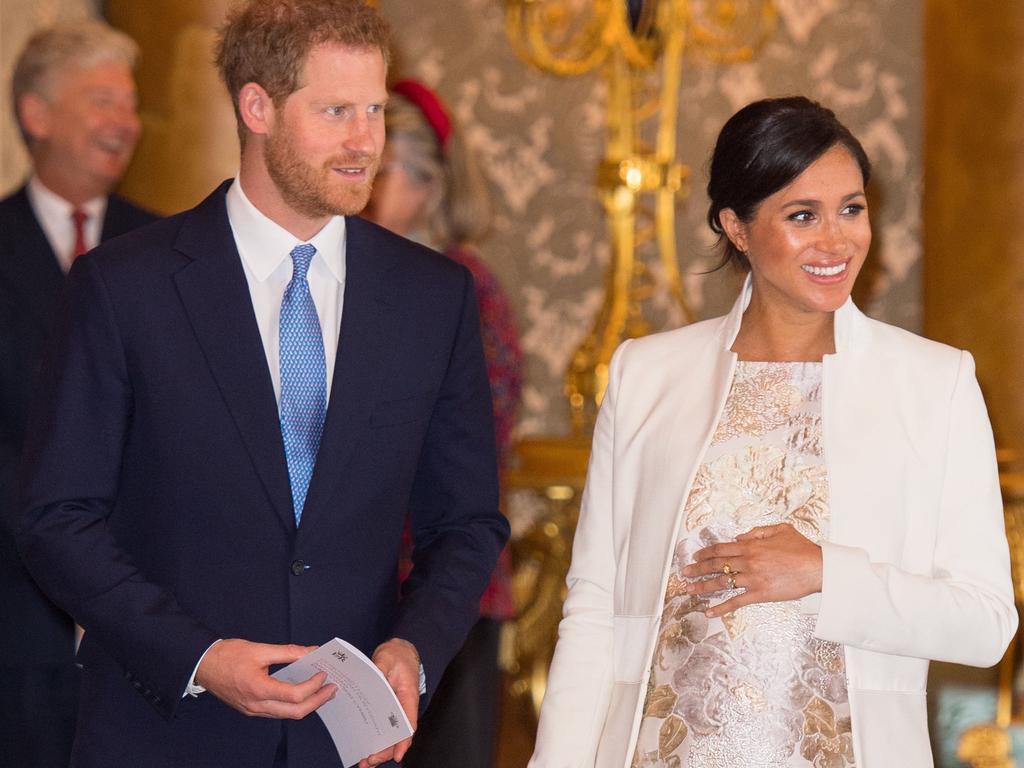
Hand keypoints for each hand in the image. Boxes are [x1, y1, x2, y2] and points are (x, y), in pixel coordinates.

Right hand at [195, 638, 334, 718]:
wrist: (203, 665)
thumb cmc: (227, 655)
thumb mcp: (260, 649)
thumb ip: (288, 652)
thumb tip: (311, 651)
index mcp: (259, 689)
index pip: (295, 696)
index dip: (313, 686)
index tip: (324, 674)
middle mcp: (256, 705)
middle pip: (295, 712)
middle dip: (317, 701)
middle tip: (332, 689)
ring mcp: (253, 710)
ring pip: (286, 715)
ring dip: (307, 705)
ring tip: (321, 691)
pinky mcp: (251, 709)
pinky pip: (277, 712)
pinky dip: (293, 705)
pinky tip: (301, 693)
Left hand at [358, 638, 420, 767]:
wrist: (400, 650)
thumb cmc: (397, 654)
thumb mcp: (387, 658)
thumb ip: (380, 669)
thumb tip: (374, 680)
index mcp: (408, 695)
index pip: (409, 723)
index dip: (404, 741)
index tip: (398, 755)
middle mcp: (403, 705)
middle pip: (398, 734)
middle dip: (386, 751)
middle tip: (369, 761)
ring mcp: (395, 708)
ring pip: (390, 734)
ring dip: (380, 749)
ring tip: (365, 762)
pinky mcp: (387, 707)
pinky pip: (383, 726)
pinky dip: (376, 738)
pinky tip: (365, 747)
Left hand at [682, 523, 822, 617]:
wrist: (818, 567)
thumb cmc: (802, 549)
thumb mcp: (780, 529)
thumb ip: (757, 532)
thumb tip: (740, 537)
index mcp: (751, 546)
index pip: (721, 549)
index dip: (705, 553)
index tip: (695, 556)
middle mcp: (748, 562)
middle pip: (716, 565)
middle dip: (697, 569)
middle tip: (684, 572)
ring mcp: (753, 578)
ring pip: (722, 582)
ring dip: (703, 587)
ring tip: (689, 589)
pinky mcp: (760, 594)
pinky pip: (736, 601)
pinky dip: (721, 608)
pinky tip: (709, 612)